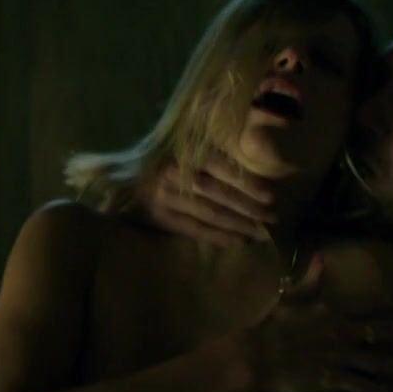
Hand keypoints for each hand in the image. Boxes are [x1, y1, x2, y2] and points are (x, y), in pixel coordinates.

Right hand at [138, 158, 277, 247]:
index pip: (222, 170)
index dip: (247, 183)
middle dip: (248, 208)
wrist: (120, 181)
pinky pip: (196, 229)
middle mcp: (175, 176)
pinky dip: (218, 236)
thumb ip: (209, 155)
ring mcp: (166, 199)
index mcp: (184, 155)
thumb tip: (250, 166)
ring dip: (238, 225)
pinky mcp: (161, 218)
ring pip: (211, 214)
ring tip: (260, 233)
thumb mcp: (183, 150)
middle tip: (272, 217)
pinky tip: (236, 241)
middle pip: (219, 195)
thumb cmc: (159, 162)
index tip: (270, 196)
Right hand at [242, 253, 392, 391]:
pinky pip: (360, 385)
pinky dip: (376, 389)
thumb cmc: (271, 325)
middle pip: (376, 334)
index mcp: (331, 313)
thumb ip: (308, 279)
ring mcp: (338, 359)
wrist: (258, 355)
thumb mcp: (289, 297)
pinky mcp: (332, 379)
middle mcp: (341, 335)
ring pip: (374, 362)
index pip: (366, 311)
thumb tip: (319, 256)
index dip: (387, 311)